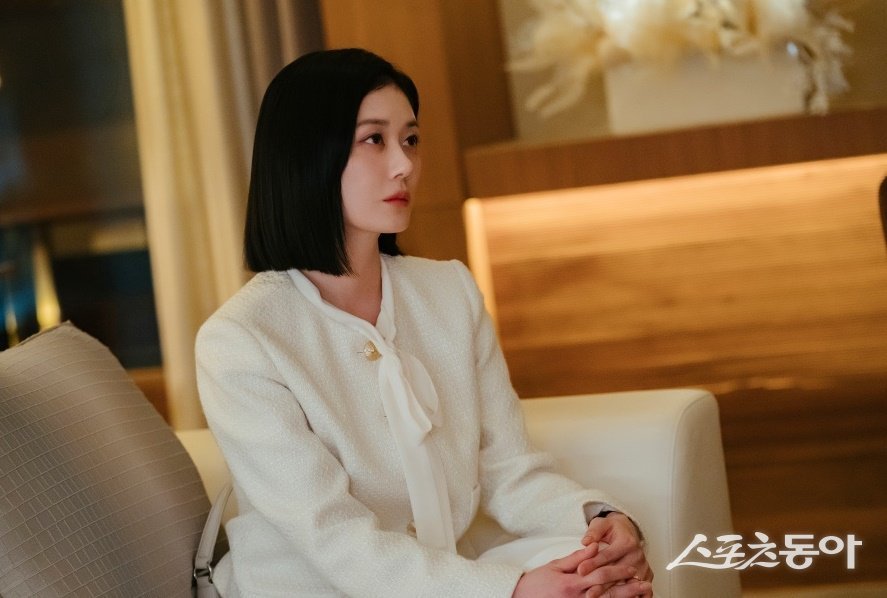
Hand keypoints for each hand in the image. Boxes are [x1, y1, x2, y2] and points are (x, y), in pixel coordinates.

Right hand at [511, 544, 650, 597]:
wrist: (521, 597)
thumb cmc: (536, 581)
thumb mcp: (555, 565)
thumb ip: (577, 558)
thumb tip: (593, 547)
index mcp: (571, 583)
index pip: (600, 575)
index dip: (618, 572)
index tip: (631, 569)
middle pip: (607, 593)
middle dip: (628, 589)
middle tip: (644, 585)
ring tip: (640, 595)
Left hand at [579, 513, 652, 596]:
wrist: (629, 531)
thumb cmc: (612, 529)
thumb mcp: (601, 524)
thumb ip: (594, 532)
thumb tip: (586, 541)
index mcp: (627, 542)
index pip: (608, 555)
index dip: (593, 563)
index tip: (580, 570)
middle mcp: (637, 555)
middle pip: (618, 573)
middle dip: (602, 583)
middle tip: (588, 591)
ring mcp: (643, 567)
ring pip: (627, 584)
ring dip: (613, 593)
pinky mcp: (646, 576)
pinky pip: (638, 589)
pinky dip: (629, 596)